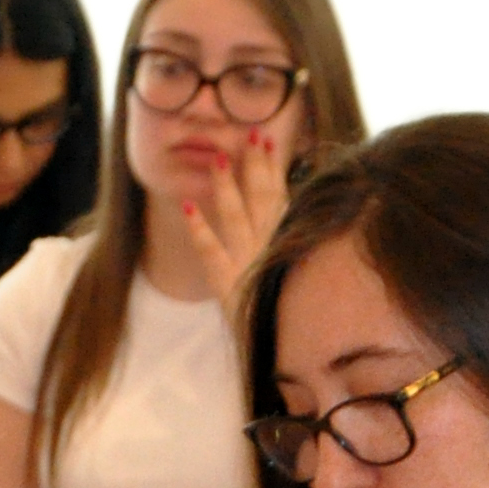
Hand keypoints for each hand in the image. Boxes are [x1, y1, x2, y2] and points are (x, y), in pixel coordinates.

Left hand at [172, 126, 292, 308]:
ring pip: (236, 217)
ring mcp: (250, 265)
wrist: (292, 355)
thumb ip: (297, 247)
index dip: (273, 168)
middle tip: (248, 132)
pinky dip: (198, 229)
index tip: (267, 141)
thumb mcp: (302, 277)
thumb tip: (295, 219)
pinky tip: (186, 207)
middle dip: (254, 165)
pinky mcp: (230, 286)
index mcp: (290, 245)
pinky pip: (211, 253)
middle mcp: (272, 248)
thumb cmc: (295, 317)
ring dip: (226, 186)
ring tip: (217, 158)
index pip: (281, 197)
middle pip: (262, 199)